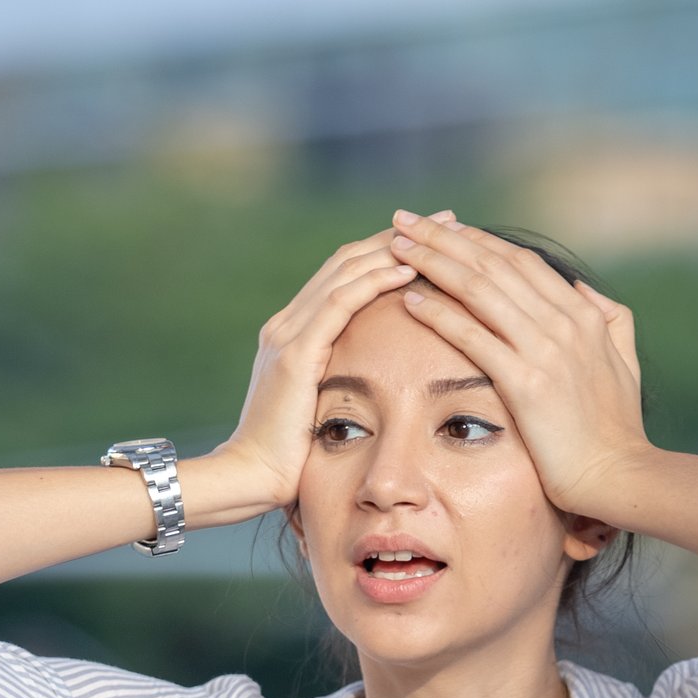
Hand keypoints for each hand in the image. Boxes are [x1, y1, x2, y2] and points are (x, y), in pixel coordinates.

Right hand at [209, 215, 450, 511]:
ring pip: (346, 271)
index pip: (347, 275)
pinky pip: (338, 304)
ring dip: (395, 248)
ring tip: (441, 233)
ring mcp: (288, 334)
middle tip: (450, 218)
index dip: (390, 251)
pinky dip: (373, 282)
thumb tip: (379, 385)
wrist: (247, 479)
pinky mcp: (294, 354)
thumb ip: (340, 386)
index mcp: (295, 333)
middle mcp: (289, 323)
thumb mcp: (320, 410)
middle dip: (403, 237)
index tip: (437, 240)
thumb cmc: (289, 457)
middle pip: (350, 260)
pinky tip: (407, 269)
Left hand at [383, 209, 650, 517]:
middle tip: (404, 221)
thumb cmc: (617, 429)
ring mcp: (545, 350)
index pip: (521, 262)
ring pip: (478, 289)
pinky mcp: (526, 383)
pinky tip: (410, 299)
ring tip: (396, 248)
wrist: (620, 476)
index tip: (444, 228)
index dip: (479, 240)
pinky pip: (473, 336)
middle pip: (493, 264)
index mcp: (585, 314)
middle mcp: (565, 322)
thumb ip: (612, 318)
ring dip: (432, 262)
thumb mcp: (624, 362)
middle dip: (443, 238)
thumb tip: (584, 290)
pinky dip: (440, 313)